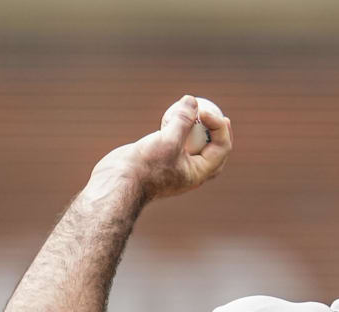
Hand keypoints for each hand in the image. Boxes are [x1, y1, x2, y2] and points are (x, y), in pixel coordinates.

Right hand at [90, 95, 232, 201]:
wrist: (116, 184)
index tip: (204, 112)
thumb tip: (193, 100)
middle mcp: (191, 170)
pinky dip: (176, 128)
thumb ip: (182, 121)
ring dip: (195, 127)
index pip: (221, 148)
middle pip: (213, 148)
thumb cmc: (144, 168)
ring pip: (193, 144)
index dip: (218, 127)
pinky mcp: (160, 158)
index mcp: (199, 172)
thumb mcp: (167, 142)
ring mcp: (175, 165)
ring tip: (192, 109)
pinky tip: (170, 115)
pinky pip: (175, 140)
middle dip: (217, 131)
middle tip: (216, 113)